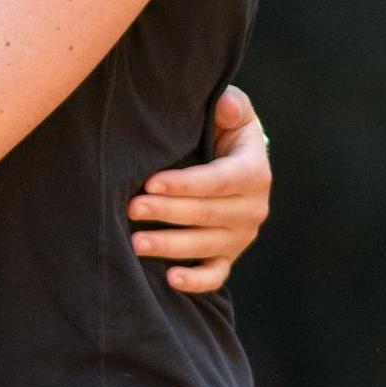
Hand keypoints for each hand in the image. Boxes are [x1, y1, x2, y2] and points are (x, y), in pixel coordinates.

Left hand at [129, 85, 271, 292]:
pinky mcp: (228, 256)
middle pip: (208, 214)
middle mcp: (253, 208)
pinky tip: (169, 279)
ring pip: (206, 246)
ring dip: (170, 246)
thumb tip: (226, 105)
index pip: (219, 181)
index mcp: (254, 172)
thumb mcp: (232, 113)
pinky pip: (215, 276)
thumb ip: (231, 105)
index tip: (151, 181)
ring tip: (135, 242)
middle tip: (131, 208)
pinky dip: (195, 282)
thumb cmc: (222, 131)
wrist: (231, 163)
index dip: (185, 183)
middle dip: (167, 212)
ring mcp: (241, 236)